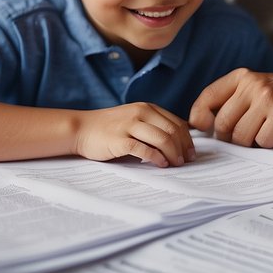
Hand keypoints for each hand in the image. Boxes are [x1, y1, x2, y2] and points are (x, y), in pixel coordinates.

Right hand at [74, 102, 194, 167]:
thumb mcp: (135, 120)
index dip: (187, 140)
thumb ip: (153, 127)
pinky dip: (156, 158)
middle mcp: (141, 113)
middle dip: (183, 148)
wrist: (81, 129)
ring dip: (173, 154)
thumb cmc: (110, 129)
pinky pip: (144, 149)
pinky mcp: (120, 139)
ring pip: (162, 139)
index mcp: (147, 108)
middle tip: (185, 161)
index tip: (191, 153)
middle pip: (173, 131)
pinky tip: (160, 164)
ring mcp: (130, 125)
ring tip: (175, 164)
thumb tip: (179, 144)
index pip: (176, 123)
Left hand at [189, 68, 272, 146]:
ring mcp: (267, 99)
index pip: (207, 98)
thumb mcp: (255, 90)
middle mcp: (251, 85)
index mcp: (240, 78)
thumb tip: (202, 129)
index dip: (200, 118)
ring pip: (241, 136)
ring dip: (251, 143)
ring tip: (263, 133)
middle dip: (230, 138)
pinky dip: (268, 144)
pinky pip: (262, 141)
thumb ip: (232, 102)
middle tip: (245, 137)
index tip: (207, 129)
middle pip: (223, 124)